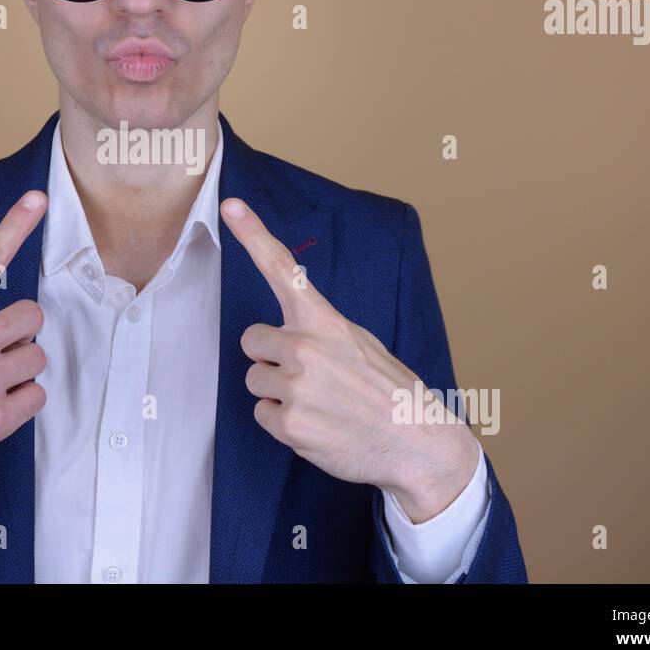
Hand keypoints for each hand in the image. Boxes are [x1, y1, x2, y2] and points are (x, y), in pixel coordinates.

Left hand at [220, 197, 480, 523]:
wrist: (418, 444)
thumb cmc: (390, 391)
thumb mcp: (361, 343)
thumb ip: (320, 330)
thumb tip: (285, 332)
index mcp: (325, 321)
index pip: (283, 268)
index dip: (253, 234)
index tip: (230, 204)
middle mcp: (306, 348)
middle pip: (252, 340)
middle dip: (271, 356)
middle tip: (309, 375)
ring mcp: (296, 386)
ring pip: (255, 379)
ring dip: (278, 391)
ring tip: (320, 403)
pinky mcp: (290, 423)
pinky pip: (262, 413)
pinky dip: (283, 422)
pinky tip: (318, 425)